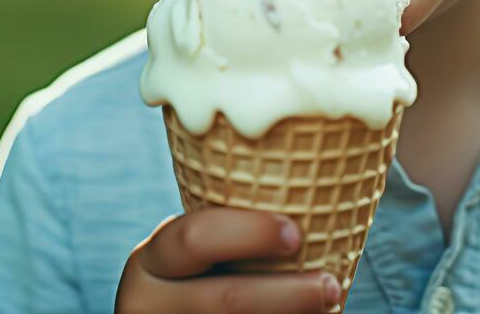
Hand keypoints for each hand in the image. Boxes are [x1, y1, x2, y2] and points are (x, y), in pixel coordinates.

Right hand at [116, 208, 341, 312]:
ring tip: (330, 305)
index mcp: (151, 260)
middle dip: (286, 294)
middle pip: (225, 300)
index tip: (294, 232)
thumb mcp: (194, 250)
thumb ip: (226, 229)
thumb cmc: (202, 270)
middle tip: (329, 285)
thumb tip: (312, 179)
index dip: (248, 234)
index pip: (194, 239)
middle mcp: (149, 302)